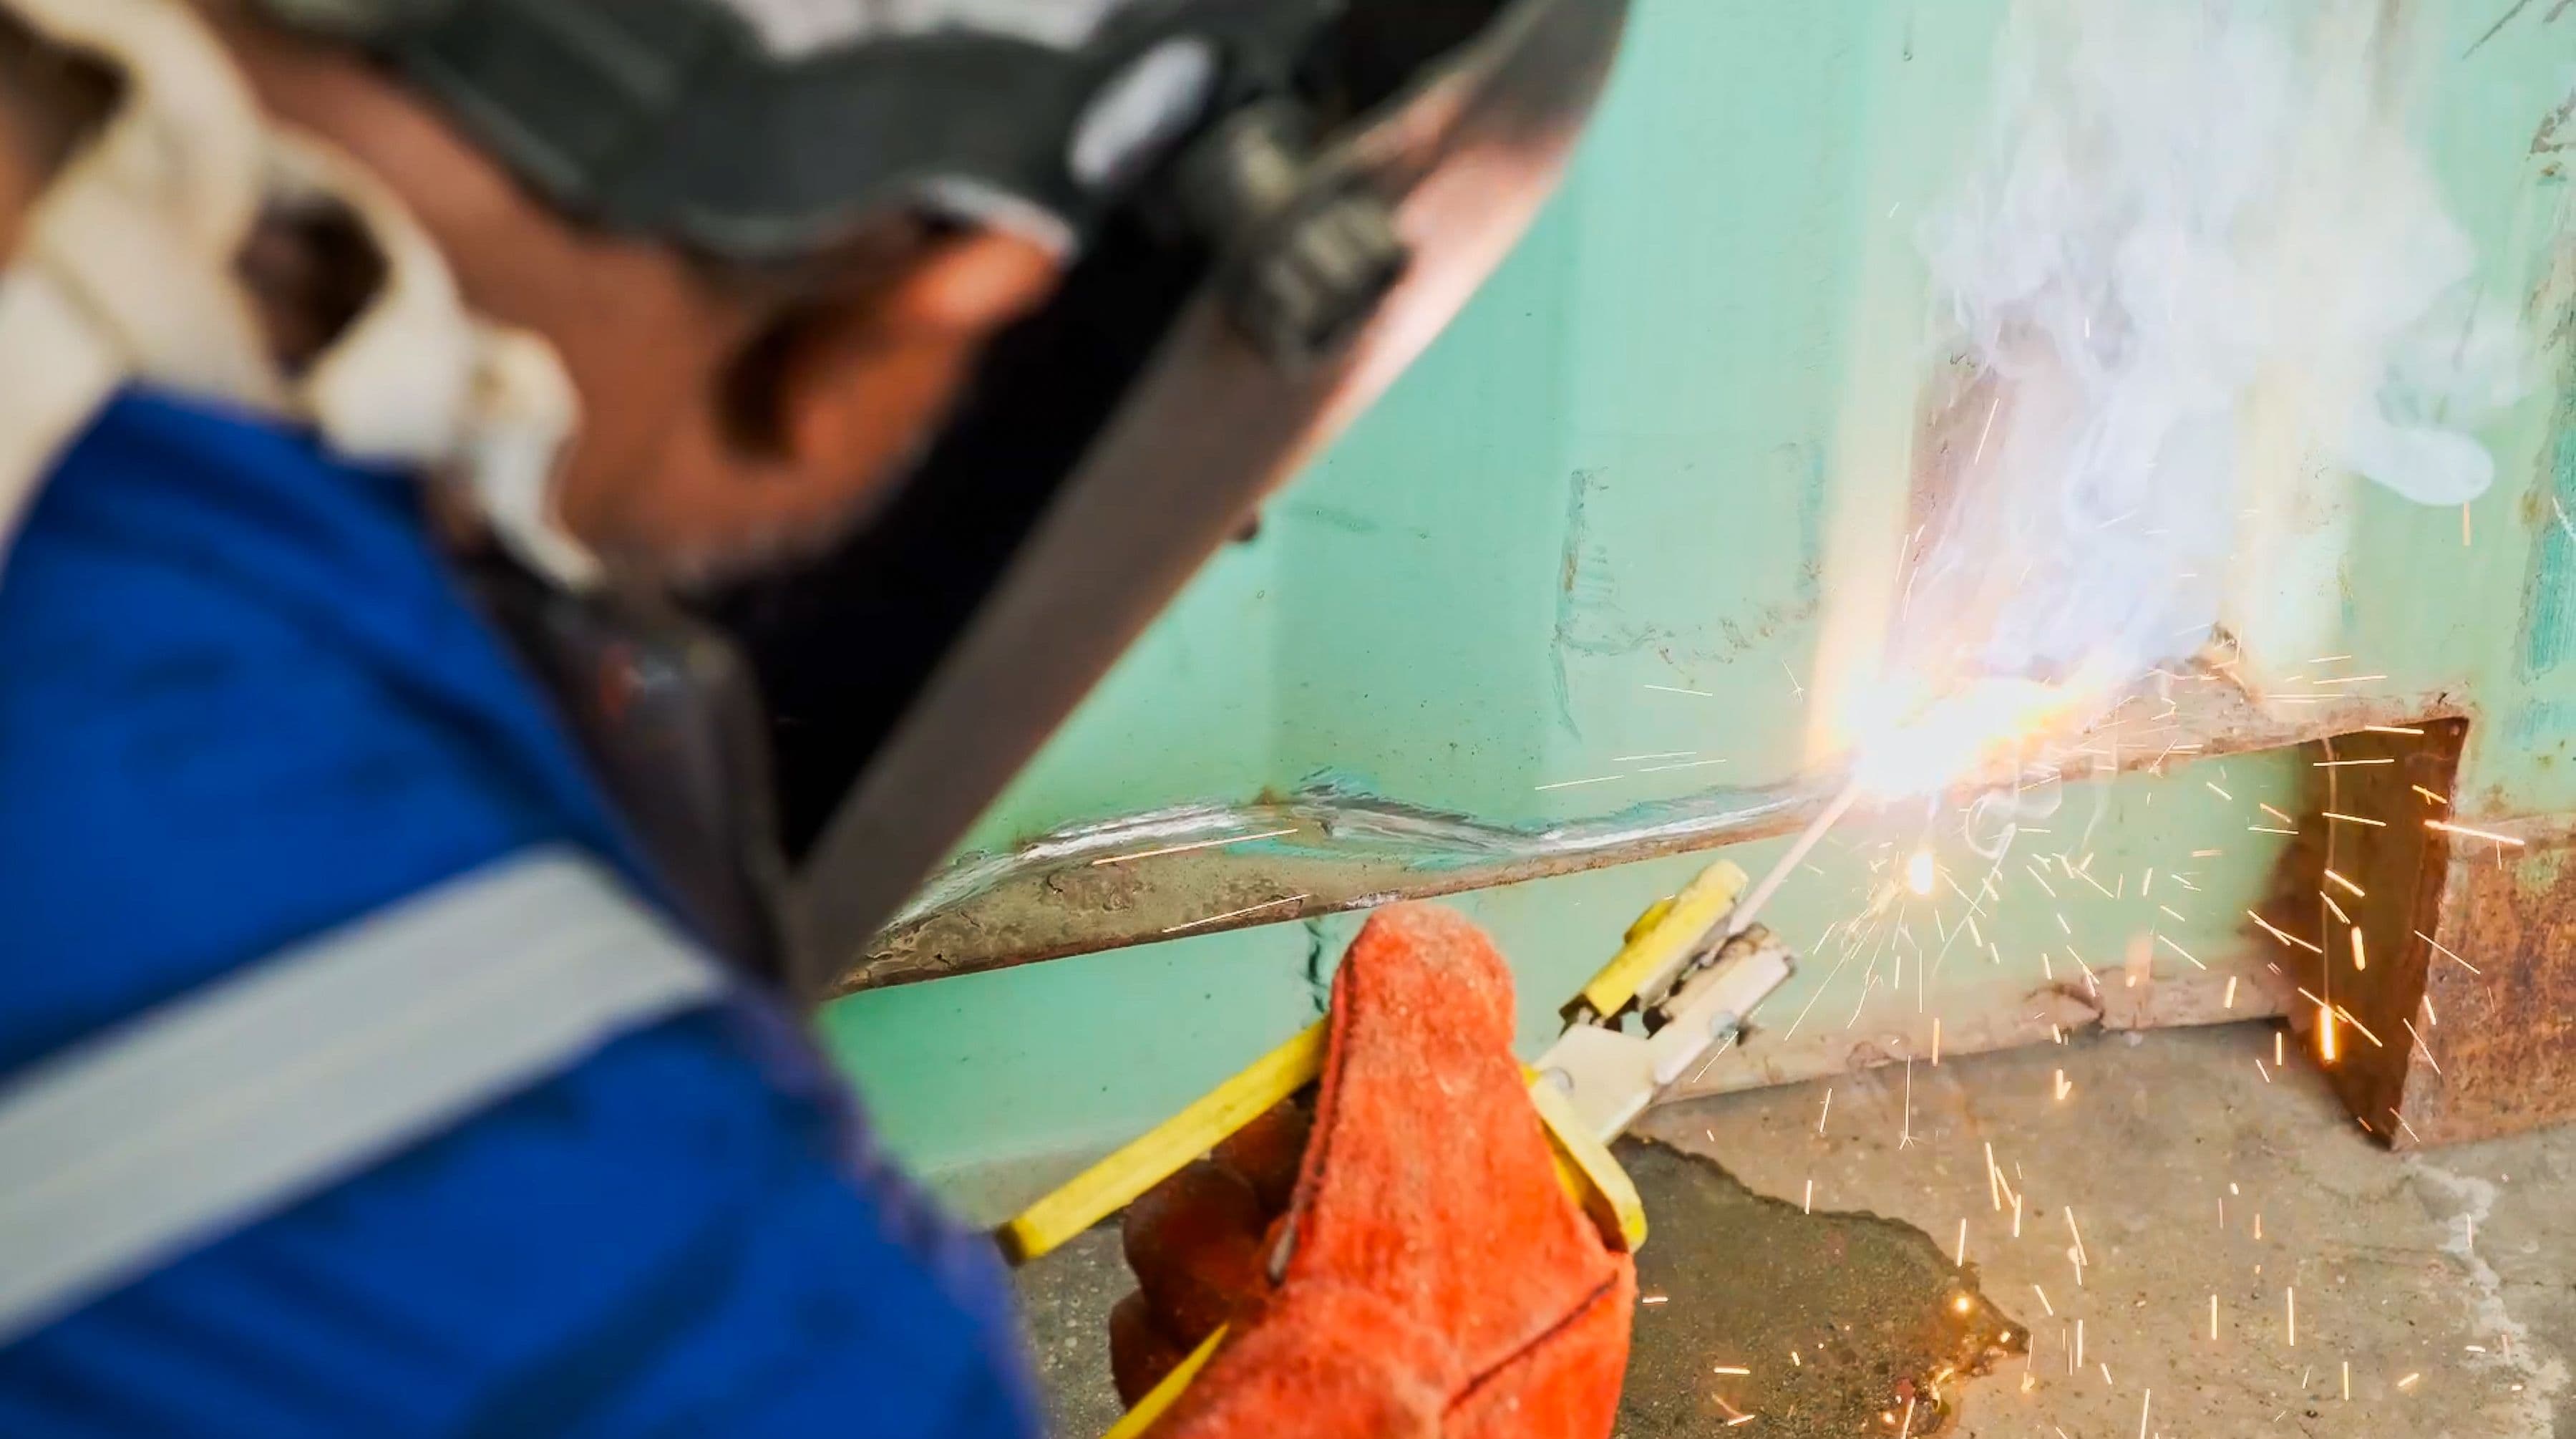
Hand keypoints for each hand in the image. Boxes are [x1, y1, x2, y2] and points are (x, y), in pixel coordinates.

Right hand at [1105, 904, 1635, 1437]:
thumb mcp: (1428, 1187)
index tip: (1306, 1105)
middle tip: (1266, 1247)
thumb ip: (1428, 1032)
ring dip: (1192, 1267)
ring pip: (1214, 1224)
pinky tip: (1196, 1383)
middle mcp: (1437, 1291)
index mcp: (1529, 1238)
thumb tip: (1420, 933)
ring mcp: (1338, 1354)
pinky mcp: (1254, 1396)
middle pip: (1300, 1145)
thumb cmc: (1400, 1413)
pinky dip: (1163, 1341)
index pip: (1429, 1084)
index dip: (1348, 1083)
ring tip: (1233, 1338)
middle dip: (1247, 1190)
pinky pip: (1168, 1311)